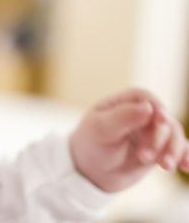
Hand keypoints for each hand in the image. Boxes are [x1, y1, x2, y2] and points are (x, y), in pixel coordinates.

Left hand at [70, 89, 188, 192]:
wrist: (90, 172)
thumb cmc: (90, 146)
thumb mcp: (101, 130)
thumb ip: (123, 117)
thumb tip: (148, 107)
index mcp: (122, 103)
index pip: (145, 98)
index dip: (156, 106)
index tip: (161, 119)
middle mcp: (141, 115)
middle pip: (163, 119)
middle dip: (159, 138)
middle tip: (144, 158)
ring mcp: (152, 132)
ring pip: (175, 134)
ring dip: (174, 150)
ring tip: (165, 166)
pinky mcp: (160, 149)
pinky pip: (180, 150)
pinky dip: (186, 157)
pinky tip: (186, 167)